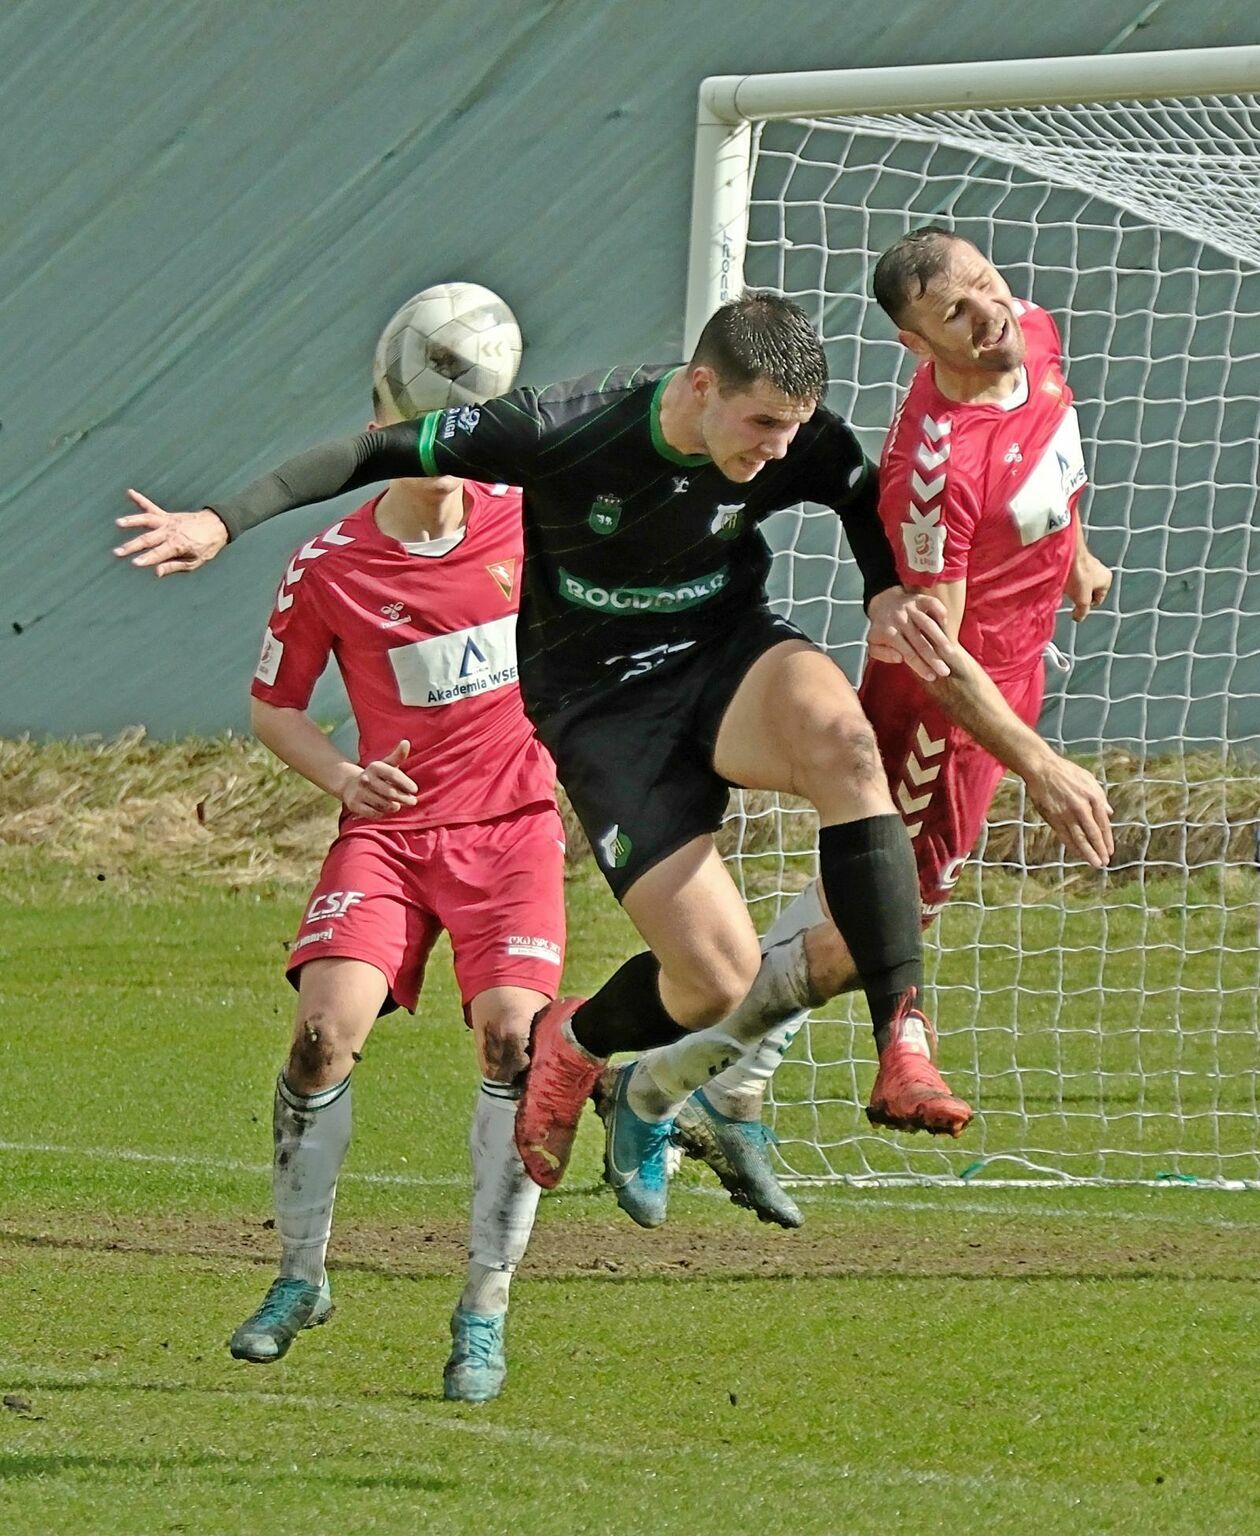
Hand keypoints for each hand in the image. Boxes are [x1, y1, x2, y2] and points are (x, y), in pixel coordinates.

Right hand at [115, 489, 228, 575]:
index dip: (146, 559)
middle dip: (131, 546)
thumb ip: (174, 566)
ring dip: (132, 521)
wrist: (217, 526)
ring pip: (146, 520)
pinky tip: (129, 492)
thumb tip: (156, 572)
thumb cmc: (205, 547)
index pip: (158, 554)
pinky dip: (140, 499)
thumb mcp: (194, 562)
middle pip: (147, 540)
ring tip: (118, 522)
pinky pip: (151, 507)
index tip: (134, 563)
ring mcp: (167, 522)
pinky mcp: (167, 515)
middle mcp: (170, 532)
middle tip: (117, 552)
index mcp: (177, 545)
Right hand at [340, 740, 417, 817]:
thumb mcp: (386, 764)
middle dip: (404, 798)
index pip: (394, 774)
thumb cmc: (376, 776)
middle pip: (390, 792)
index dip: (406, 783)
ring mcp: (359, 792)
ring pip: (383, 804)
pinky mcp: (355, 805)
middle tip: (413, 802)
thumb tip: (406, 742)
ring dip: (394, 807)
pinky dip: (382, 814)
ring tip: (398, 806)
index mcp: (375, 767)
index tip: (415, 790)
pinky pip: (373, 813)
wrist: (350, 785)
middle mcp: (365, 779)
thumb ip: (398, 756)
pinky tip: (386, 811)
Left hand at [866, 586, 952, 682]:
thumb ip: (882, 653)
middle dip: (933, 658)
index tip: (932, 677)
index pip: (908, 654)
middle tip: (945, 671)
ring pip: (928, 625)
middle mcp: (900, 621)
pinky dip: (941, 612)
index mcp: (888, 633)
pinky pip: (933, 604)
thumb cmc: (880, 627)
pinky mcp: (919, 599)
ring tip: (950, 652)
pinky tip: (946, 624)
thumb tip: (899, 658)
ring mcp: (910, 609)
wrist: (882, 601)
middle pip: (920, 642)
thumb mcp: (872, 643)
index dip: (920, 666)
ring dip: (940, 639)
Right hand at [1025, 750, 1113, 867]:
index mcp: (1094, 797)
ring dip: (1087, 852)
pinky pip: (1064, 835)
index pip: (1103, 824)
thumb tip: (1110, 813)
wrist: (1042, 768)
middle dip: (1099, 850)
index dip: (1107, 839)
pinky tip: (1077, 853)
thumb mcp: (1089, 780)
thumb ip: (1100, 797)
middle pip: (1093, 833)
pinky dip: (1071, 846)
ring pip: (1079, 837)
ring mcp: (1066, 813)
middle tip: (1104, 862)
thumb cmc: (1066, 772)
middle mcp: (1082, 807)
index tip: (1109, 851)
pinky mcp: (1053, 816)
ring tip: (1094, 863)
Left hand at [1064, 547, 1111, 621]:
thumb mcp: (1082, 599)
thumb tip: (1079, 617)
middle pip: (1087, 591)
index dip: (1086, 606)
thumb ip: (1082, 611)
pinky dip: (1066, 578)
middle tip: (1070, 595)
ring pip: (1078, 582)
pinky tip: (1061, 578)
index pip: (1098, 600)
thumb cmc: (1079, 572)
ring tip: (1065, 586)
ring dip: (1071, 587)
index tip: (1077, 608)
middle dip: (1078, 595)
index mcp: (1107, 579)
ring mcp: (1087, 563)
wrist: (1067, 553)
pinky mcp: (1075, 559)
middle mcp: (1099, 570)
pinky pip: (1071, 574)